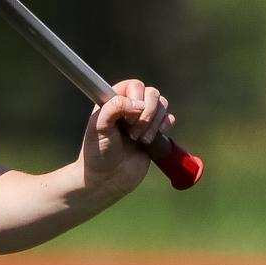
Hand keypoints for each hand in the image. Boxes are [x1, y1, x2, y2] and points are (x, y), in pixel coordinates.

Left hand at [79, 78, 175, 197]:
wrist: (107, 179)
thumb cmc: (97, 152)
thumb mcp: (99, 127)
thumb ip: (114, 108)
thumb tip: (139, 104)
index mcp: (113, 100)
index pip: (134, 86)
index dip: (135, 99)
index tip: (126, 119)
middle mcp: (129, 106)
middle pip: (152, 93)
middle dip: (147, 114)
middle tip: (133, 133)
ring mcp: (143, 118)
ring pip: (162, 104)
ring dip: (154, 123)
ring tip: (140, 140)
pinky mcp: (154, 132)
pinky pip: (169, 118)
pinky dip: (165, 125)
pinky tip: (152, 138)